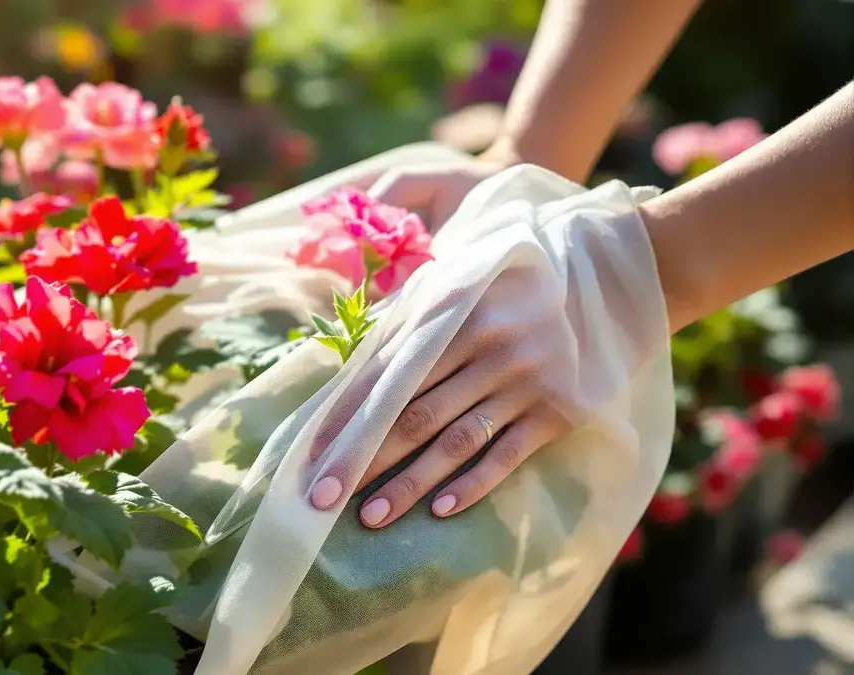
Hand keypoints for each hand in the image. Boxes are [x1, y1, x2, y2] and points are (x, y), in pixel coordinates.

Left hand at [309, 152, 588, 527]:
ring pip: (454, 440)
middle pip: (413, 413)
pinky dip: (473, 482)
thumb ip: (410, 312)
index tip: (311, 454)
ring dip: (409, 482)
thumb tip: (347, 353)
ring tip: (369, 516)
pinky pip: (508, 453)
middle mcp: (489, 344)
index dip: (347, 416)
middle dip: (363, 458)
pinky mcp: (559, 410)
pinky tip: (438, 510)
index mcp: (456, 308)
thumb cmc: (512, 280)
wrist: (611, 281)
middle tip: (323, 497)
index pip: (386, 373)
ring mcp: (526, 380)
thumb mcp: (463, 275)